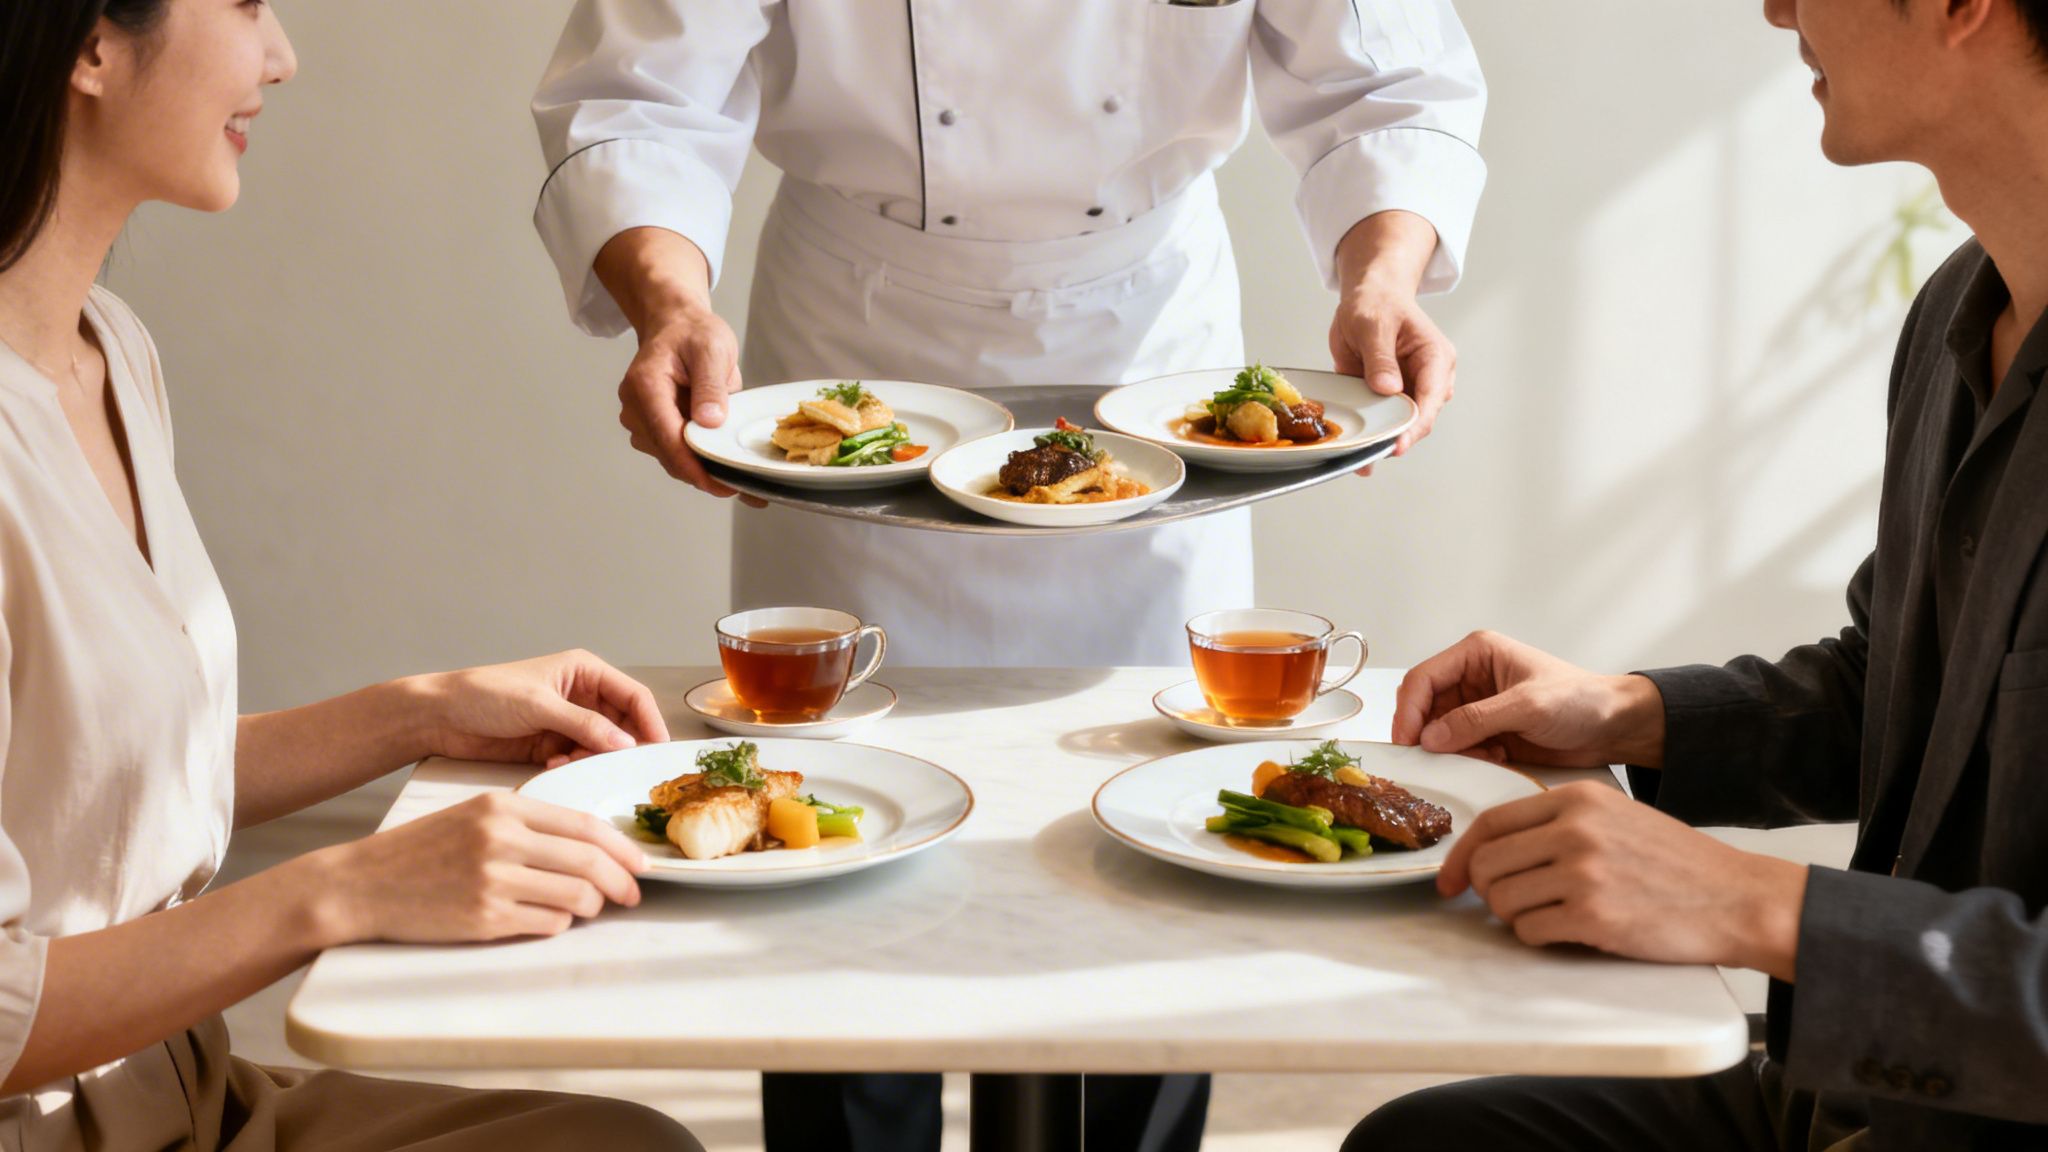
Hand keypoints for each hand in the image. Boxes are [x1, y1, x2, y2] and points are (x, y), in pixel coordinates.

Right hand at [315, 791, 647, 942]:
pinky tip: (546, 918)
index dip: (623, 848)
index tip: (641, 863)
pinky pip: (547, 924)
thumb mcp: (476, 815)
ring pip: (576, 897)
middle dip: (622, 883)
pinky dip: (558, 924)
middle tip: (632, 894)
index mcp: (504, 806)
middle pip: (590, 862)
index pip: (586, 826)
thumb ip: (530, 824)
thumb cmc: (423, 849)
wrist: (362, 883)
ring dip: (591, 907)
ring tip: (586, 908)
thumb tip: (592, 846)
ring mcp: (494, 880)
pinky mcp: (484, 918)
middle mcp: (502, 839)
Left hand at [413, 650, 669, 768]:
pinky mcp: (551, 746)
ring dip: (594, 759)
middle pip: (622, 725)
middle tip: (617, 767)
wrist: (440, 717)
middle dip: (620, 746)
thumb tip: (625, 743)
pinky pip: (578, 760)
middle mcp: (581, 696)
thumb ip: (585, 725)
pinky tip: (554, 766)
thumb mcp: (540, 705)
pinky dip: (574, 767)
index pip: (632, 696)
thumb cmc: (484, 694)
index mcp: (584, 672)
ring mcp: (567, 723)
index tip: (656, 750)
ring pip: (601, 747)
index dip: (649, 722)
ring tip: (572, 763)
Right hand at [592, 226, 762, 503]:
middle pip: (669, 455)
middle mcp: (634, 408)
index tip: (723, 485)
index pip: (668, 438)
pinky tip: (723, 461)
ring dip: (702, 468)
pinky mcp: (650, 429)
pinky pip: (675, 453)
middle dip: (704, 474)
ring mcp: (640, 421)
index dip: (695, 467)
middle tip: (744, 487)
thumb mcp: (712, 349)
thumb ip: (711, 385)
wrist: (676, 326)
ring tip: (738, 472)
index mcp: (645, 386)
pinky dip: (698, 460)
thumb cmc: (693, 333)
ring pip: (672, 459)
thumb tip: (710, 422)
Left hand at [1330, 285, 1454, 466]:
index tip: (1397, 445)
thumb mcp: (1373, 324)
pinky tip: (1356, 453)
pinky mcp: (1391, 397)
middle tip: (1371, 456)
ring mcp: (1411, 390)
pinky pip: (1383, 421)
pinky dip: (1372, 435)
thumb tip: (1389, 388)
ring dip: (1382, 441)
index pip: (1431, 398)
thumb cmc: (1378, 303)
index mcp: (1435, 358)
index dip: (1415, 425)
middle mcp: (1429, 378)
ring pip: (1402, 425)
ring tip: (1361, 460)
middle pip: (1419, 419)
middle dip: (1397, 439)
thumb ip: (1380, 357)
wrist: (1369, 297)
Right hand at [1393, 631, 1665, 767]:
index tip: (1407, 741)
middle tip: (1432, 759)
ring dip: (1451, 750)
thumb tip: (1430, 738)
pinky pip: (1459, 748)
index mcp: (1477, 653)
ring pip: (1439, 731)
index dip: (1409, 710)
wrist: (1615, 727)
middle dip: (1428, 734)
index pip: (1424, 678)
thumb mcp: (1528, 706)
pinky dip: (1468, 759)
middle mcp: (1471, 677)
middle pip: (1425, 706)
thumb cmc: (1581, 701)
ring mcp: (1478, 706)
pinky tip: (1495, 759)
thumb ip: (1477, 720)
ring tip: (1481, 757)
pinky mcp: (1488, 732)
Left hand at [1439, 782, 1805, 979]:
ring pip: (1502, 900)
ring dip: (1514, 917)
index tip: (1449, 879)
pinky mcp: (1593, 914)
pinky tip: (1569, 931)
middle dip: (1486, 892)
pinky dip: (1538, 938)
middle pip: (1487, 864)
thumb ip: (1557, 823)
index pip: (1491, 823)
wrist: (1736, 898)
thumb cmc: (1675, 863)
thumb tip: (1493, 851)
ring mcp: (1583, 871)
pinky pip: (1529, 931)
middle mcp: (1574, 829)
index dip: (1462, 855)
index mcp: (1577, 799)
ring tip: (1549, 916)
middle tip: (1509, 905)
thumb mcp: (1615, 817)